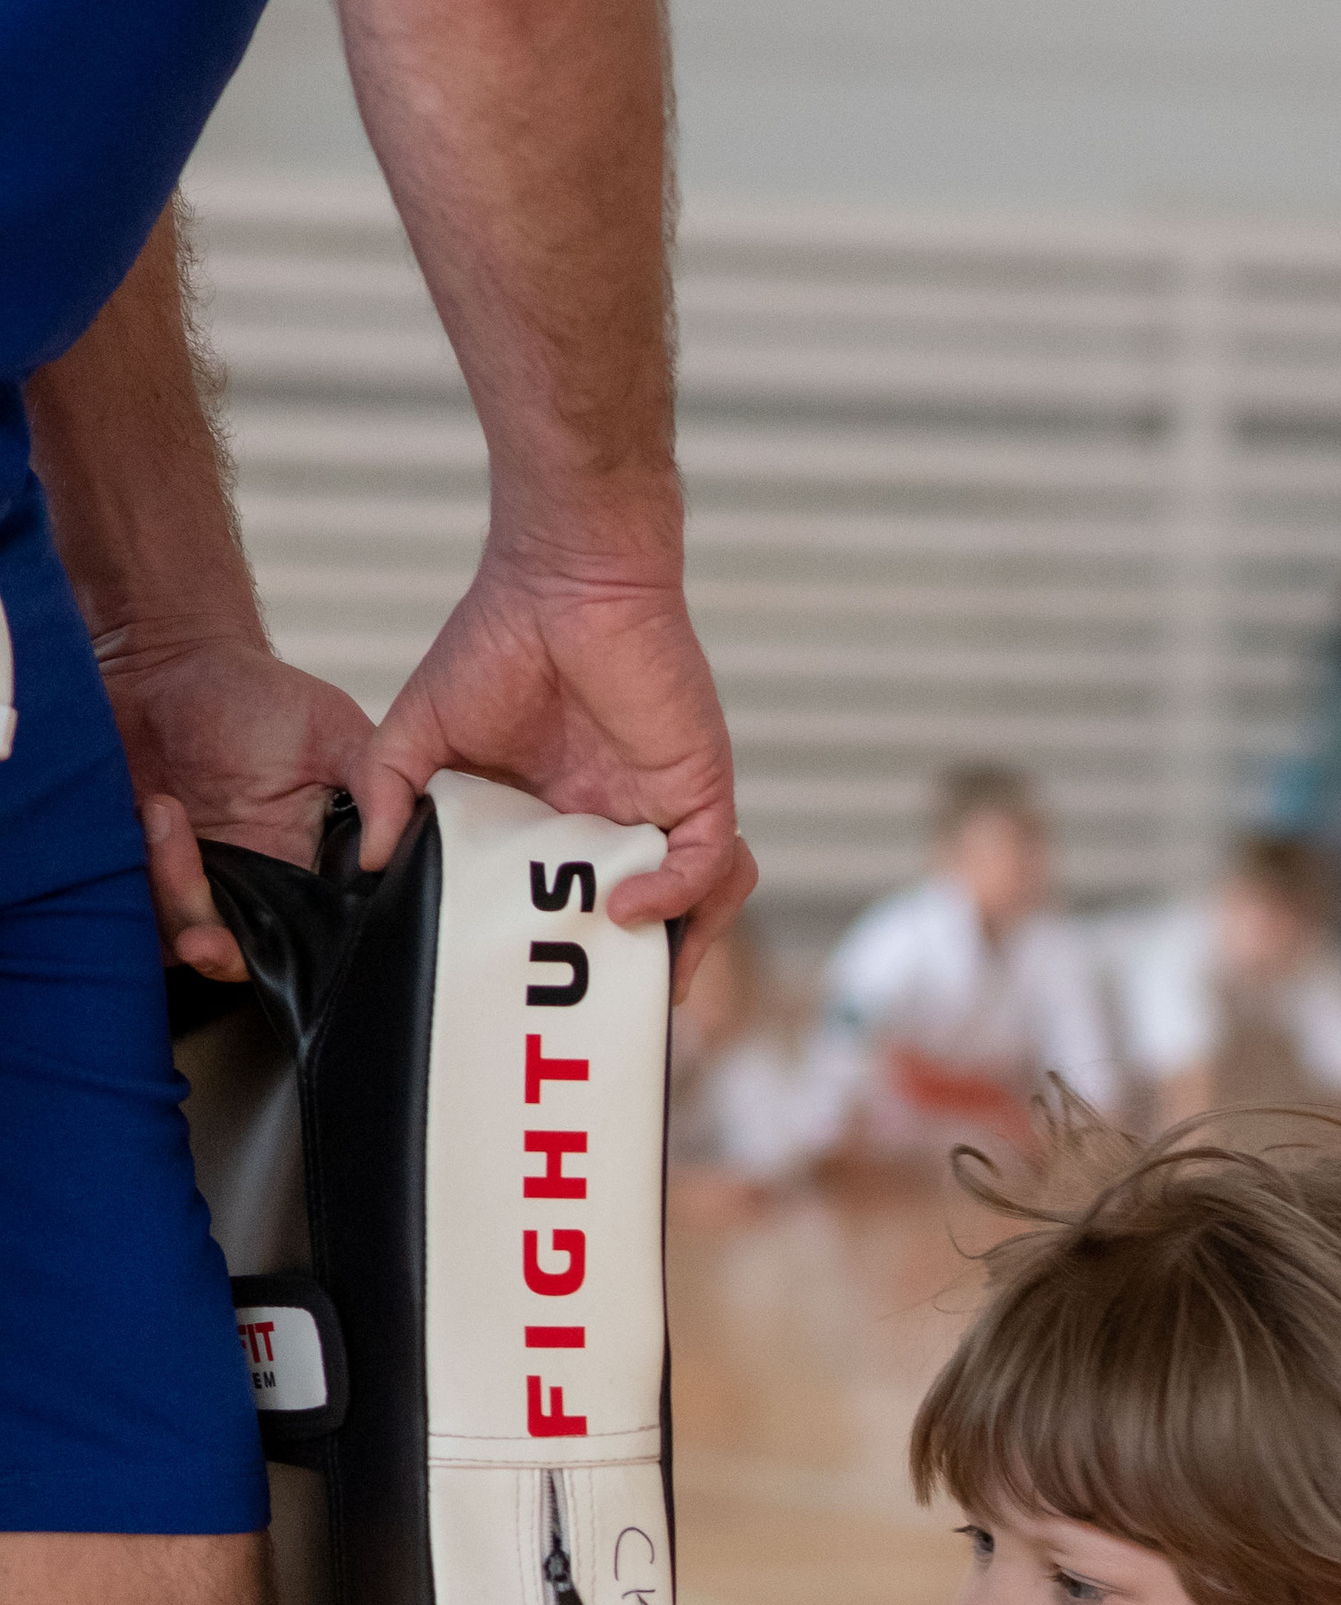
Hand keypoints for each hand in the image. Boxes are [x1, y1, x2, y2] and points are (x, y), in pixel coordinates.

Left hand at [94, 633, 374, 982]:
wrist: (169, 662)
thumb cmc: (257, 694)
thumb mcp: (334, 730)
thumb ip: (377, 785)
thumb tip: (389, 855)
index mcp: (303, 868)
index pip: (299, 942)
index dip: (270, 957)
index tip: (241, 943)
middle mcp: (248, 883)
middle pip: (232, 951)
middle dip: (210, 949)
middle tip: (197, 930)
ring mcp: (191, 877)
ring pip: (177, 932)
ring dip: (166, 891)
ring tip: (161, 811)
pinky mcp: (137, 864)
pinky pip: (128, 905)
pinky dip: (121, 886)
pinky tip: (137, 823)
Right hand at [354, 543, 755, 984]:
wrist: (563, 576)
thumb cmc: (497, 638)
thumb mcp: (420, 730)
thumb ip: (393, 794)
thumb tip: (369, 864)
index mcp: (560, 819)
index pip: (571, 905)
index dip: (565, 956)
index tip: (535, 1005)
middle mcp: (616, 822)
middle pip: (642, 921)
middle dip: (630, 976)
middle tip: (596, 1028)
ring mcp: (659, 809)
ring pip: (693, 904)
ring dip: (674, 951)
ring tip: (639, 993)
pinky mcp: (697, 788)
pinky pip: (708, 863)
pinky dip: (678, 897)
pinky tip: (631, 910)